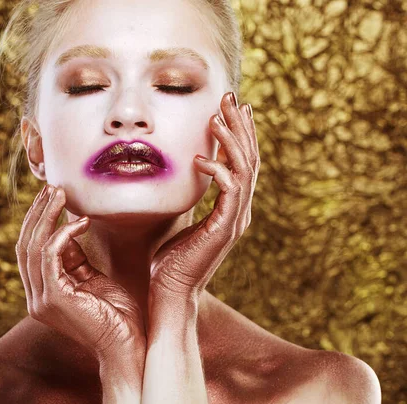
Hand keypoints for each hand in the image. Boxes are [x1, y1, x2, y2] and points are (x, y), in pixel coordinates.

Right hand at [15, 185, 145, 363]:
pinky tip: (82, 221)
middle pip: (24, 245)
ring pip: (33, 246)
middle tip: (52, 187)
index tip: (51, 195)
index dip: (37, 221)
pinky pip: (50, 255)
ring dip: (46, 215)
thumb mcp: (91, 278)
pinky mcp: (54, 298)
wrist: (129, 346)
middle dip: (37, 213)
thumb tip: (69, 225)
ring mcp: (42, 300)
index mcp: (42, 292)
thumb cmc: (117, 314)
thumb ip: (74, 257)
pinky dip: (63, 233)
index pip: (29, 250)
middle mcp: (35, 297)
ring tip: (60, 193)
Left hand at [148, 92, 259, 312]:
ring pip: (244, 170)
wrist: (168, 293)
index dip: (237, 134)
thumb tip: (180, 175)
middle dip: (240, 126)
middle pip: (248, 159)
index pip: (240, 163)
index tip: (229, 108)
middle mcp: (238, 212)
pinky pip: (229, 191)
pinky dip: (218, 171)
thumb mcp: (179, 221)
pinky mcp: (224, 229)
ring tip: (218, 115)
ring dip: (232, 140)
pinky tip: (200, 158)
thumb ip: (188, 199)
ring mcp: (234, 221)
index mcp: (229, 209)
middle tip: (231, 97)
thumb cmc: (168, 261)